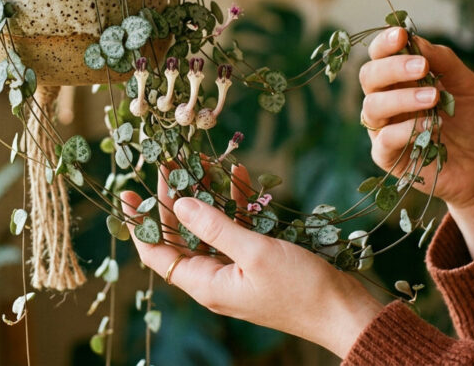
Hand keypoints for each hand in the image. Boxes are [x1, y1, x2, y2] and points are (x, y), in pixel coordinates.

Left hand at [121, 165, 381, 357]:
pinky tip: (240, 174)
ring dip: (209, 195)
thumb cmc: (301, 289)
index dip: (140, 223)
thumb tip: (180, 203)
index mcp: (207, 284)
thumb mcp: (254, 253)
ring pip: (213, 226)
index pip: (158, 254)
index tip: (127, 193)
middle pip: (183, 235)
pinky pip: (240, 227)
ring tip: (202, 160)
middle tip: (168, 164)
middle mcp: (217, 277)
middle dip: (176, 199)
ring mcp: (239, 268)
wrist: (346, 311)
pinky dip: (238, 202)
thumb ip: (215, 226)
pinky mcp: (260, 259)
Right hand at [358, 27, 473, 257]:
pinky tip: (430, 126)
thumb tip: (417, 41)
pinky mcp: (387, 156)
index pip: (380, 56)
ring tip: (434, 98)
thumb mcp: (465, 84)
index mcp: (400, 80)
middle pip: (369, 77)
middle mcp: (386, 101)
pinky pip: (384, 139)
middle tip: (422, 67)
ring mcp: (384, 129)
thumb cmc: (472, 121)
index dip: (385, 44)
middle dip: (392, 68)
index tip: (402, 35)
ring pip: (372, 106)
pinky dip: (405, 129)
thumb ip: (443, 61)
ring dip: (401, 98)